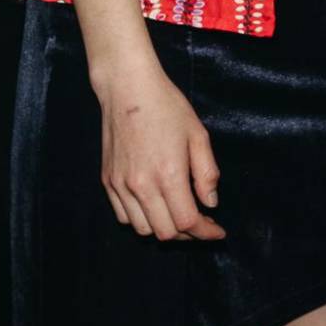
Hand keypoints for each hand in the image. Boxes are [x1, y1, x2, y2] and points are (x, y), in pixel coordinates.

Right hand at [95, 64, 223, 240]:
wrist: (128, 91)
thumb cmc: (168, 108)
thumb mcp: (198, 136)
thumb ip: (207, 173)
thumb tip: (210, 203)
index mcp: (168, 174)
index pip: (187, 222)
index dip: (205, 232)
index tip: (217, 232)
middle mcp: (141, 185)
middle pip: (165, 232)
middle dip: (188, 235)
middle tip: (202, 223)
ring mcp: (120, 185)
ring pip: (143, 229)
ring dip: (164, 229)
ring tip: (180, 216)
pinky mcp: (108, 181)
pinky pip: (124, 216)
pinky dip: (142, 220)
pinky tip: (156, 206)